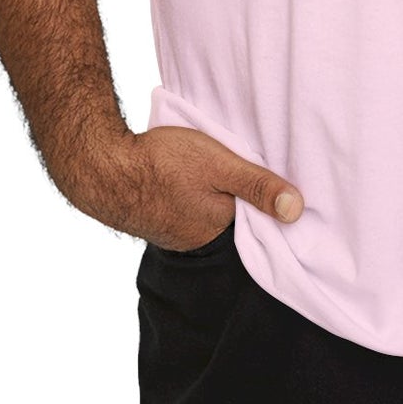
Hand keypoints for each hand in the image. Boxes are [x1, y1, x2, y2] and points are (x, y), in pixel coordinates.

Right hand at [56, 120, 304, 251]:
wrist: (104, 167)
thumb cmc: (163, 163)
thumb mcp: (220, 165)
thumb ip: (257, 185)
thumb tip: (297, 210)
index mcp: (220, 230)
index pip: (257, 224)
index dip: (269, 205)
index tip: (284, 188)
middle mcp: (199, 240)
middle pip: (234, 221)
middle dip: (245, 204)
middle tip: (255, 175)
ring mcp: (177, 233)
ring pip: (211, 215)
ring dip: (219, 199)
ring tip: (225, 176)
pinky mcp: (160, 220)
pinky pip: (189, 211)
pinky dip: (197, 198)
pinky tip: (195, 181)